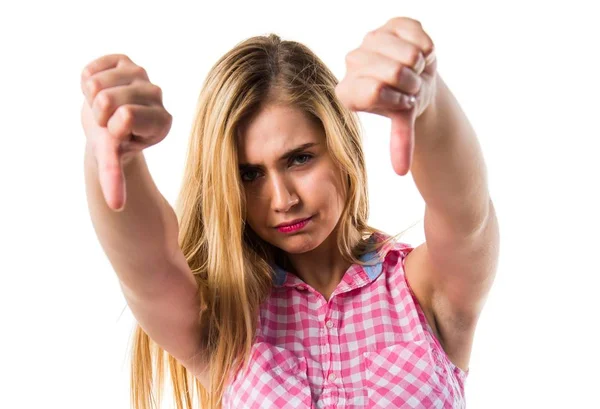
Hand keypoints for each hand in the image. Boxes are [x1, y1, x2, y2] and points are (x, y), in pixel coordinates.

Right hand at [80, 54, 171, 210]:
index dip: (111, 128)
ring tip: (103, 108)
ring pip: (96, 83)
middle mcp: (157, 96)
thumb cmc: (114, 145)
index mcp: (162, 122)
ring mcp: (142, 75)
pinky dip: (86, 81)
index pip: (127, 116)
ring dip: (91, 99)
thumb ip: (115, 178)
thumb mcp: (114, 161)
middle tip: (107, 122)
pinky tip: (100, 90)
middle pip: (106, 99)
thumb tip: (115, 207)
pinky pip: (91, 69)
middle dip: (97, 115)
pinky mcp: (124, 60)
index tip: (117, 136)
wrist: (106, 124)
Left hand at [335, 17, 436, 175]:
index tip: (403, 103)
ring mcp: (370, 40)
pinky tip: (420, 54)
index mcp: (347, 91)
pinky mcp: (390, 24)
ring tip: (415, 72)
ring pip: (406, 54)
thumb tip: (401, 170)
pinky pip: (416, 35)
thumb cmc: (404, 103)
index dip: (398, 99)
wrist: (418, 79)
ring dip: (420, 67)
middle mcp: (352, 63)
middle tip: (411, 87)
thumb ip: (400, 142)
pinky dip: (426, 48)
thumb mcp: (402, 123)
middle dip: (412, 85)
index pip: (375, 91)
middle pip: (393, 72)